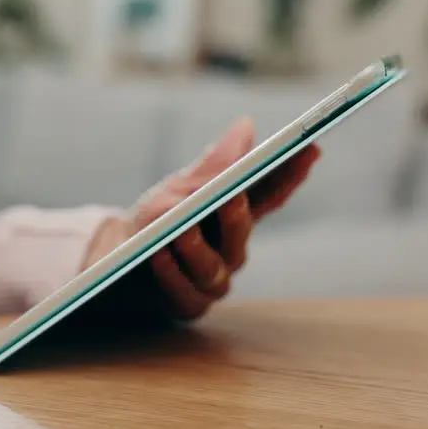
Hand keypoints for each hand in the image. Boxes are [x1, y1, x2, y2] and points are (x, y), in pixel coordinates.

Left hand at [82, 118, 319, 321]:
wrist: (117, 256)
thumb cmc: (157, 218)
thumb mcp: (182, 186)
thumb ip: (216, 162)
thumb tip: (247, 125)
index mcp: (236, 217)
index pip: (271, 194)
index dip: (291, 174)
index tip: (310, 149)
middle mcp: (232, 251)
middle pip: (242, 232)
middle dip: (237, 213)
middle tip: (232, 193)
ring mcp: (212, 281)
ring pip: (213, 268)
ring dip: (196, 247)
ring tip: (181, 229)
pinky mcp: (187, 303)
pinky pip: (183, 290)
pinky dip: (170, 271)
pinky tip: (158, 254)